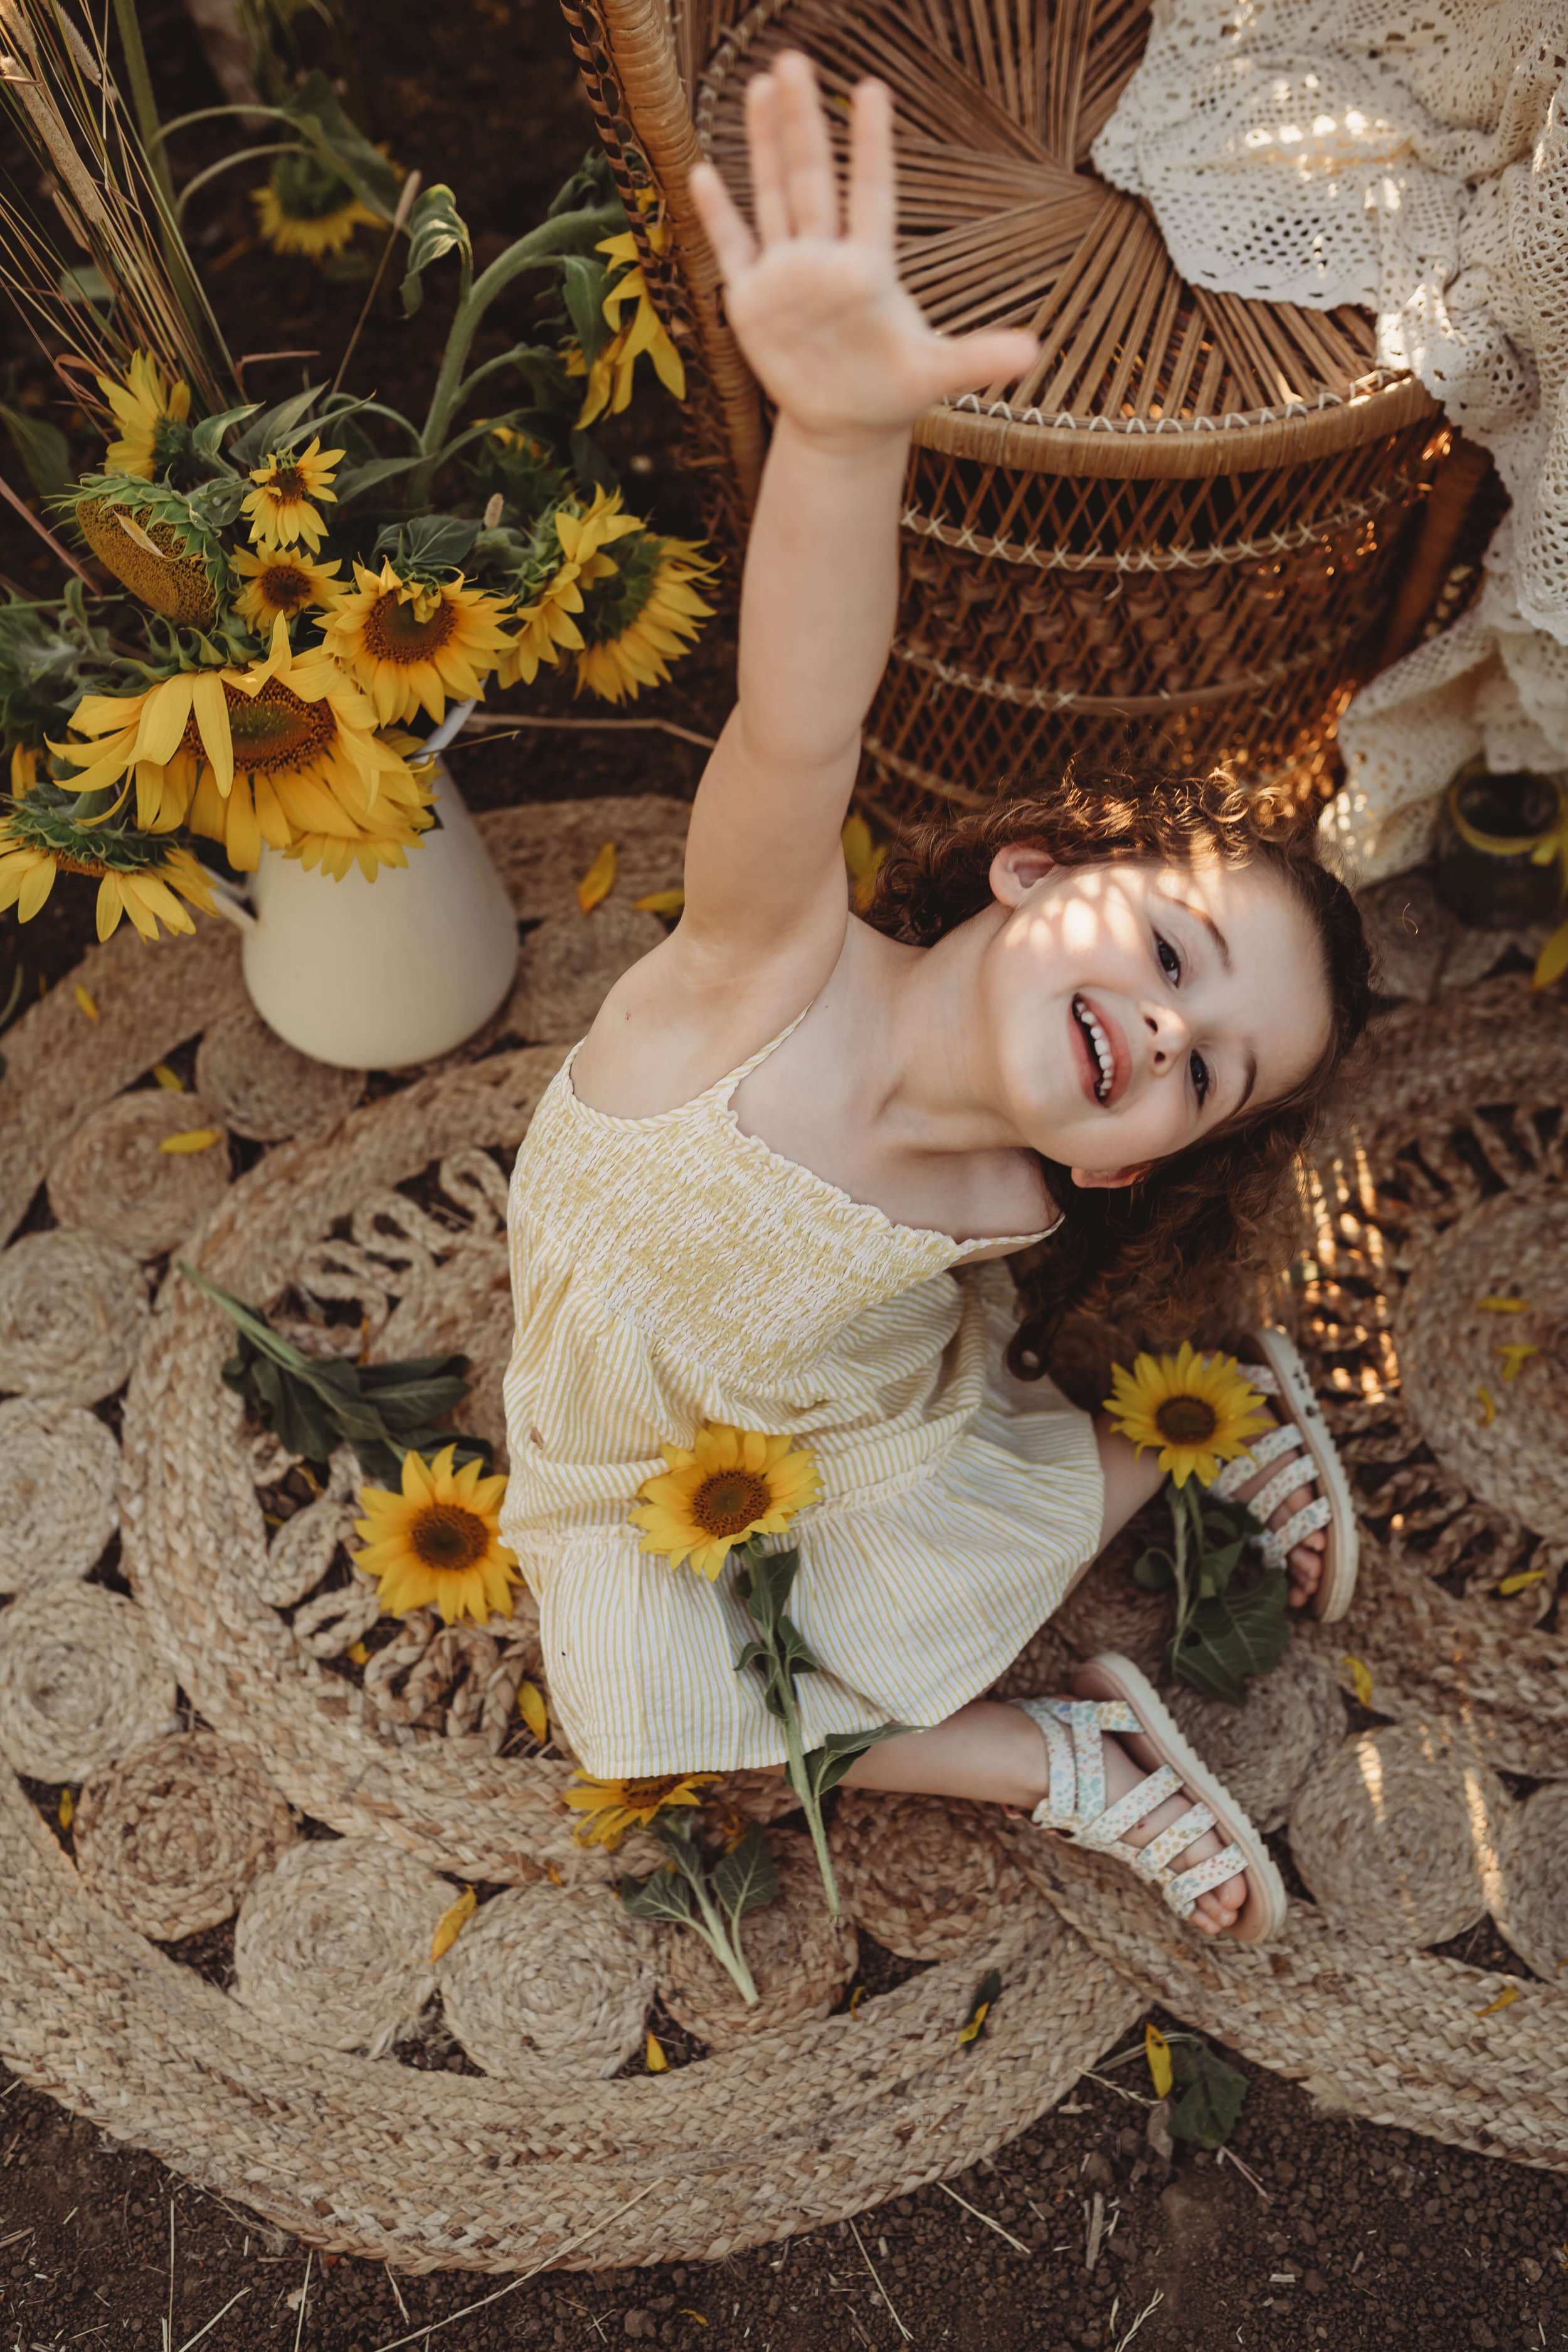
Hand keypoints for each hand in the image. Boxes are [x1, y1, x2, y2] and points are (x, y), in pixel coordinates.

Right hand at [689, 52, 1037, 448]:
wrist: (845, 425)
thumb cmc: (893, 391)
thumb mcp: (936, 376)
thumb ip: (979, 358)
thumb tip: (1035, 354)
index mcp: (869, 268)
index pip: (871, 193)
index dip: (870, 146)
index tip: (872, 91)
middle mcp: (824, 259)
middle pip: (811, 179)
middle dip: (801, 122)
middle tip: (794, 61)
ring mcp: (786, 275)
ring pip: (771, 198)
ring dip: (763, 146)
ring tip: (760, 87)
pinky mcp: (753, 301)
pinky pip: (733, 250)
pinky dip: (718, 216)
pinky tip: (705, 173)